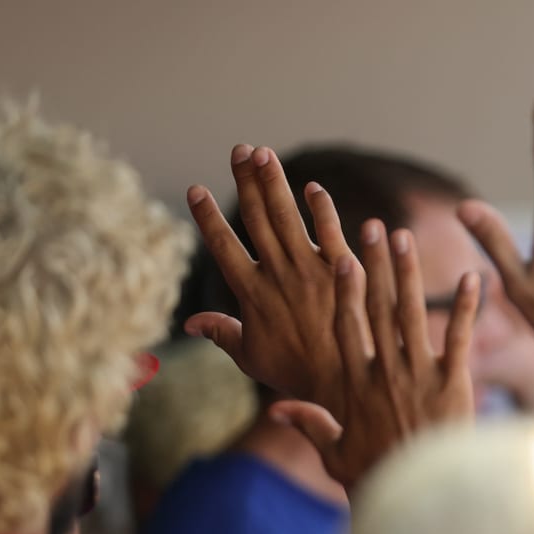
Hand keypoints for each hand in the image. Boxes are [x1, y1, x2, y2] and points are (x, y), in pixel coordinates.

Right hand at [185, 145, 354, 403]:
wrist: (343, 382)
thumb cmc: (295, 374)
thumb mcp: (252, 358)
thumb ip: (223, 333)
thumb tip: (189, 323)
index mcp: (252, 294)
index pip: (222, 247)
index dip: (207, 217)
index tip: (195, 189)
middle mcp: (279, 276)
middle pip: (256, 219)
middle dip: (245, 181)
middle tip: (238, 150)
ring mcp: (311, 270)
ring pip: (288, 217)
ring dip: (275, 183)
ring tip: (263, 153)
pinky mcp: (342, 270)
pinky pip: (330, 232)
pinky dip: (321, 209)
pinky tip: (312, 187)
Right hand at [268, 220, 482, 490]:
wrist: (422, 499)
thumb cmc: (377, 477)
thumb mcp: (336, 455)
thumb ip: (311, 426)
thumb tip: (277, 409)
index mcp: (356, 385)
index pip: (346, 330)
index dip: (342, 293)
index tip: (337, 259)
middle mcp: (386, 373)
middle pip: (379, 310)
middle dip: (375, 267)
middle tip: (373, 229)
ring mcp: (421, 376)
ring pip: (415, 316)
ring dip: (411, 274)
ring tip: (407, 238)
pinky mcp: (455, 386)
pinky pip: (462, 339)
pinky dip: (468, 308)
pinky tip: (473, 277)